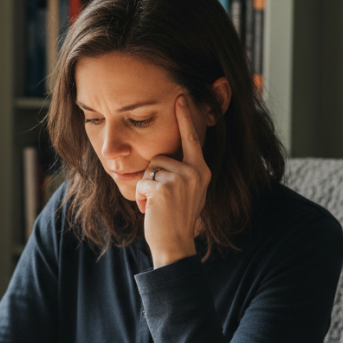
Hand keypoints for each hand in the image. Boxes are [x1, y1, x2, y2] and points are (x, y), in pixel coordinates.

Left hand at [134, 95, 211, 267]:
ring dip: (145, 188)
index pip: (193, 139)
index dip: (186, 117)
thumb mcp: (188, 192)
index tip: (181, 96)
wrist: (175, 245)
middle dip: (152, 177)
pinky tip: (150, 210)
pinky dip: (140, 197)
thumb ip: (183, 172)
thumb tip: (166, 157)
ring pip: (149, 169)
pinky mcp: (164, 187)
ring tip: (156, 205)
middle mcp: (195, 171)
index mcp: (201, 171)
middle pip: (160, 156)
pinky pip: (141, 182)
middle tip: (161, 200)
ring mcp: (181, 178)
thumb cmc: (176, 220)